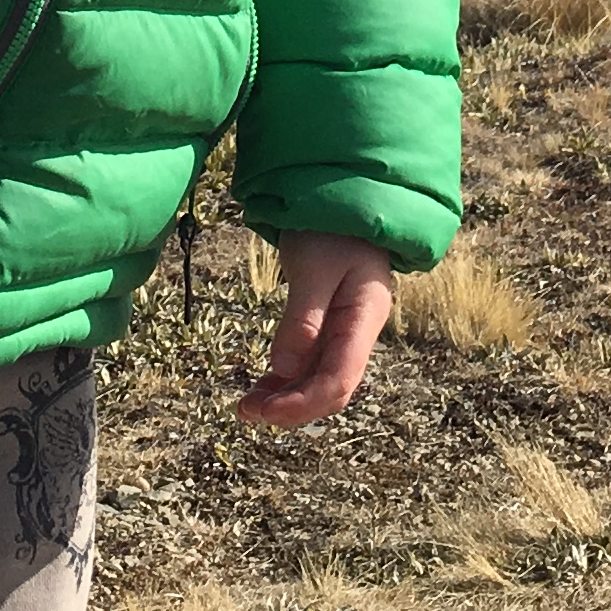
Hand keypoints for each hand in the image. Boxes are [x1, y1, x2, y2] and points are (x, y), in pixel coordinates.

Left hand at [237, 231, 393, 428]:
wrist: (342, 198)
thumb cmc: (331, 225)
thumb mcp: (314, 266)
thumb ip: (301, 318)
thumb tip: (284, 368)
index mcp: (364, 318)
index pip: (339, 379)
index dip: (302, 403)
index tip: (265, 411)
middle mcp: (359, 332)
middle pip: (331, 388)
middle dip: (292, 407)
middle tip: (247, 411)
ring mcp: (345, 330)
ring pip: (318, 379)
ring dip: (286, 396)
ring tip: (246, 406)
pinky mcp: (329, 324)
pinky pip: (310, 362)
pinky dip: (286, 377)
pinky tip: (262, 388)